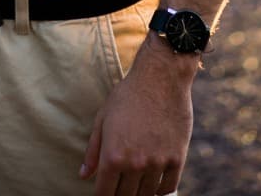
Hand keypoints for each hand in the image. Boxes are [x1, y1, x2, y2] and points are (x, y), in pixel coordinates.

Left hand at [80, 37, 194, 195]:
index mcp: (112, 155)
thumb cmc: (128, 94)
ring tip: (135, 184)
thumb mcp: (103, 118)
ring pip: (146, 195)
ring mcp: (157, 163)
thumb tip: (84, 175)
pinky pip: (168, 188)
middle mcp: (134, 163)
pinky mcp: (176, 158)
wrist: (161, 77)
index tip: (104, 193)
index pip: (105, 194)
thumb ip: (93, 150)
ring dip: (140, 193)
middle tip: (120, 186)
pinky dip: (159, 189)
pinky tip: (153, 182)